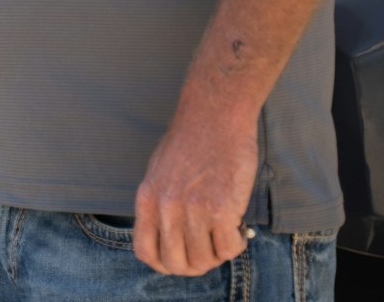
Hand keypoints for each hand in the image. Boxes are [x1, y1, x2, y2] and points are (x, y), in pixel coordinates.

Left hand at [132, 113, 255, 274]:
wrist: (214, 117)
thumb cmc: (191, 142)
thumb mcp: (160, 173)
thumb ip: (162, 205)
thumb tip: (173, 239)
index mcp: (147, 199)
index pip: (144, 251)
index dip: (164, 265)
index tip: (181, 261)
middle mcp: (166, 207)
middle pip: (176, 263)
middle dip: (196, 265)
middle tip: (210, 251)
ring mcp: (193, 209)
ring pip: (204, 260)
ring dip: (218, 254)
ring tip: (226, 233)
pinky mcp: (222, 208)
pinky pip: (229, 248)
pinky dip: (237, 244)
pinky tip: (239, 227)